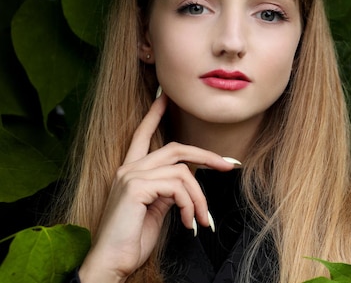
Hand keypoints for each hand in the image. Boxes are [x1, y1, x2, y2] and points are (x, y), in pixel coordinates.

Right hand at [78, 90, 236, 282]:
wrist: (112, 263)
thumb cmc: (131, 241)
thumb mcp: (155, 210)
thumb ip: (166, 191)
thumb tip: (187, 183)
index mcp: (131, 172)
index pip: (142, 135)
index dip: (154, 115)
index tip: (164, 98)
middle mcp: (128, 169)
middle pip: (175, 149)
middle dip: (205, 155)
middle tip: (228, 165)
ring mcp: (130, 176)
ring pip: (182, 171)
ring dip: (200, 197)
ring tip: (201, 219)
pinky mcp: (135, 187)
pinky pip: (178, 186)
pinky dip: (190, 204)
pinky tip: (188, 221)